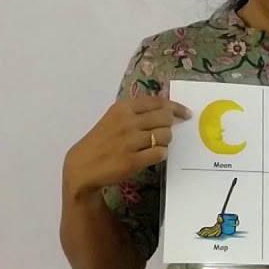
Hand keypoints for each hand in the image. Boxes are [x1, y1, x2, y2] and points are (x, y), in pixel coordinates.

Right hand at [63, 94, 190, 199]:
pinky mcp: (133, 160)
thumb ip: (136, 112)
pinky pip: (160, 153)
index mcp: (123, 108)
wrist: (83, 166)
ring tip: (154, 146)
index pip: (158, 102)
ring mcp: (130, 141)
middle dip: (170, 126)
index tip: (186, 113)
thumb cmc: (101, 141)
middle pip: (165, 118)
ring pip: (166, 136)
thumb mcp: (114, 118)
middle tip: (164, 133)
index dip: (176, 107)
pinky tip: (152, 155)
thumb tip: (166, 110)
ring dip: (165, 142)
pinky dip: (161, 154)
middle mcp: (127, 121)